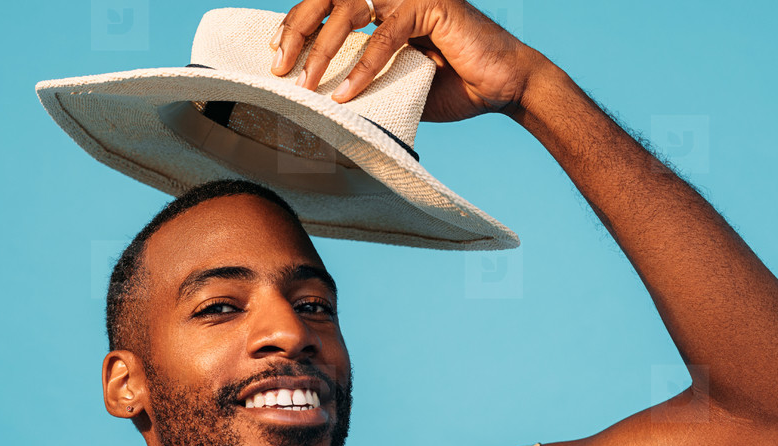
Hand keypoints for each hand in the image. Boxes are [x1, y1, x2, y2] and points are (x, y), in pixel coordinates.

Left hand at [269, 0, 548, 122]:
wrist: (502, 88)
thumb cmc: (450, 87)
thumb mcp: (393, 84)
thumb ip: (360, 80)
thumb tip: (316, 103)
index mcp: (381, 3)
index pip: (327, 3)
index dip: (297, 22)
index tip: (274, 53)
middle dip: (298, 29)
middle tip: (280, 66)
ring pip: (350, 9)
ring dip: (323, 48)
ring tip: (308, 84)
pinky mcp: (430, 5)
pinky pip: (385, 35)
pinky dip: (363, 66)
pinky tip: (346, 93)